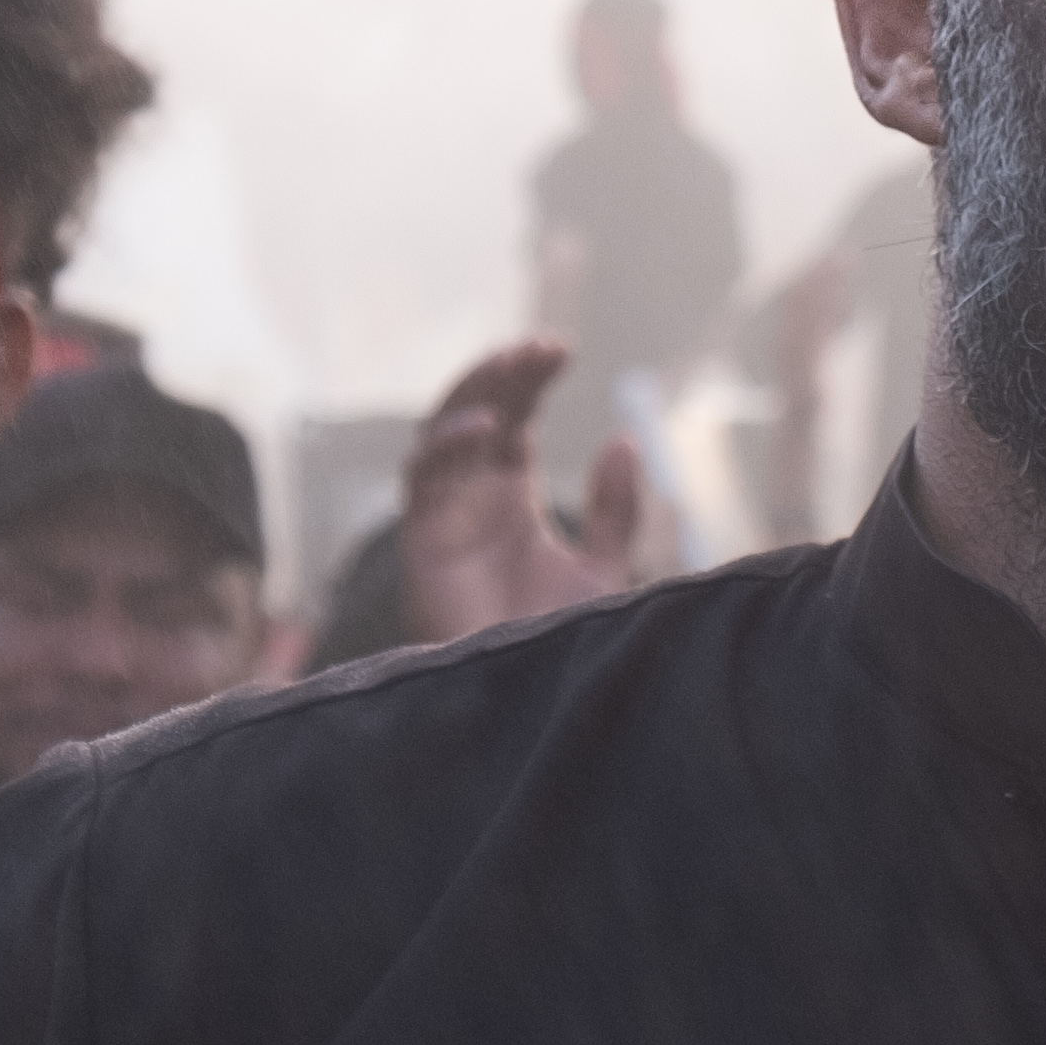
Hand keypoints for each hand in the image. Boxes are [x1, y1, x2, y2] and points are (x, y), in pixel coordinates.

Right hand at [398, 344, 658, 641]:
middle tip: (538, 348)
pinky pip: (422, 479)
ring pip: (441, 432)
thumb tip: (623, 441)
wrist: (527, 695)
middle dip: (502, 375)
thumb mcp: (602, 569)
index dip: (528, 379)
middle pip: (475, 412)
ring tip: (512, 365)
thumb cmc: (557, 641)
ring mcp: (443, 515)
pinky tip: (486, 427)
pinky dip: (448, 446)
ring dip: (473, 394)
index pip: (512, 418)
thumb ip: (614, 510)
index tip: (559, 348)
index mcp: (509, 495)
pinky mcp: (422, 540)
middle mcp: (471, 497)